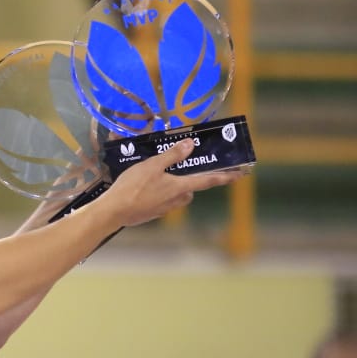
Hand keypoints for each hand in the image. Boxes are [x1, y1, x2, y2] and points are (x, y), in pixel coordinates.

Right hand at [100, 139, 244, 228]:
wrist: (114, 211)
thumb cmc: (133, 187)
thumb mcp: (152, 166)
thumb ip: (172, 156)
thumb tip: (190, 145)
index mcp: (180, 186)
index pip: (208, 180)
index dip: (226, 176)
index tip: (242, 174)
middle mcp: (177, 199)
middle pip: (191, 188)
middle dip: (190, 179)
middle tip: (182, 167)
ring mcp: (165, 208)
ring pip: (178, 195)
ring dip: (175, 186)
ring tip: (159, 174)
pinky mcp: (154, 213)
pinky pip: (164, 200)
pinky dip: (160, 193)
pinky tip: (146, 187)